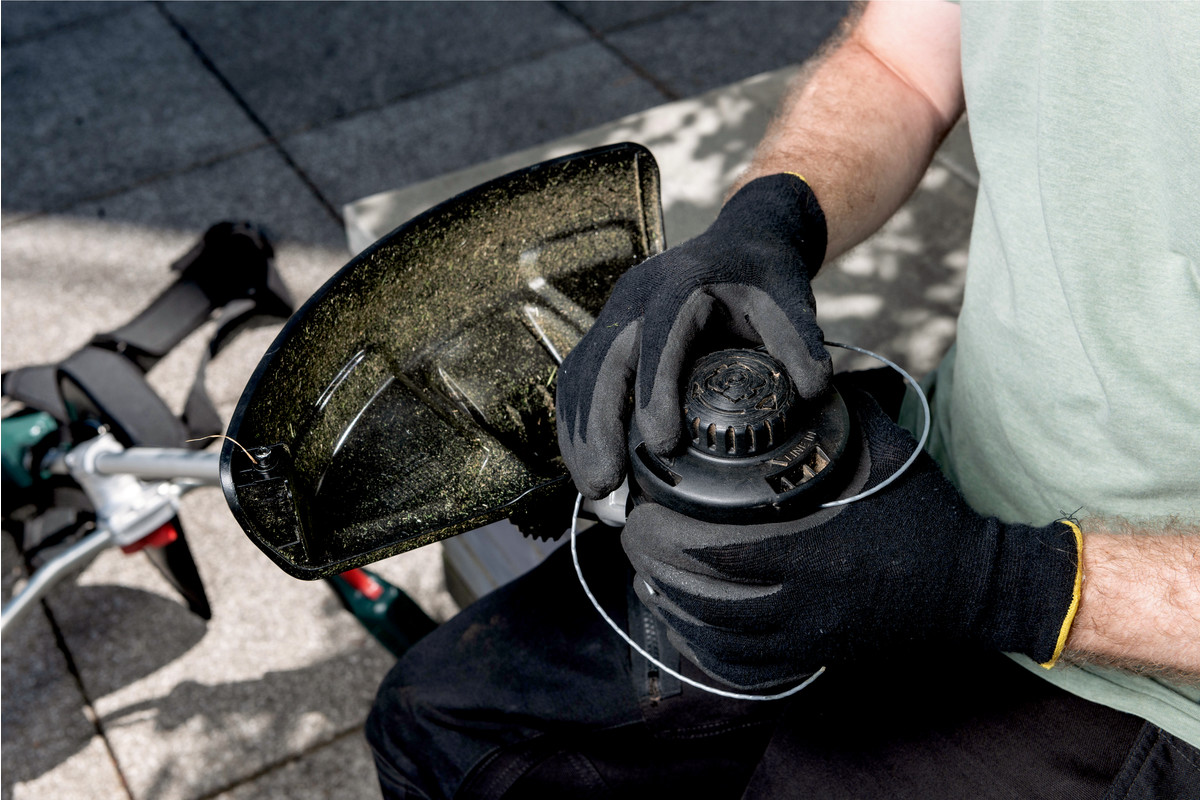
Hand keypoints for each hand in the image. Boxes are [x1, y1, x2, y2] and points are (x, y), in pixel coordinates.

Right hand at [556, 173, 830, 498]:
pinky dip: (577, 422)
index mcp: (682, 282)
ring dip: (579, 432)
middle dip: (598, 425)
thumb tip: (813, 392)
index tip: (661, 445)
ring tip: (594, 487)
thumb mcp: (790, 299)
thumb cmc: (765, 275)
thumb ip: (800, 341)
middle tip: (606, 483)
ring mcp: (615, 311)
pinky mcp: (607, 331)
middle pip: (602, 360)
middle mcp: (637, 294)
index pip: (658, 337)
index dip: (654, 391)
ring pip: (581, 372)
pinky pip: (579, 376)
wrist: (742, 241)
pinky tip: (585, 461)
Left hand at [620, 384, 1081, 689]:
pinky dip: (705, 649)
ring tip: (643, 575)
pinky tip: (682, 624)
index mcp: (818, 550)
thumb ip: (832, 414)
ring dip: (672, 608)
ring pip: (719, 638)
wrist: (973, 587)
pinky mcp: (816, 658)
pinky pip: (746, 667)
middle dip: (657, 571)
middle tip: (631, 539)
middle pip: (707, 600)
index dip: (670, 539)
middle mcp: (808, 603)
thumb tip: (786, 375)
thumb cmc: (926, 513)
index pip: (722, 553)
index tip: (644, 513)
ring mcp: (811, 639)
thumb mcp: (885, 450)